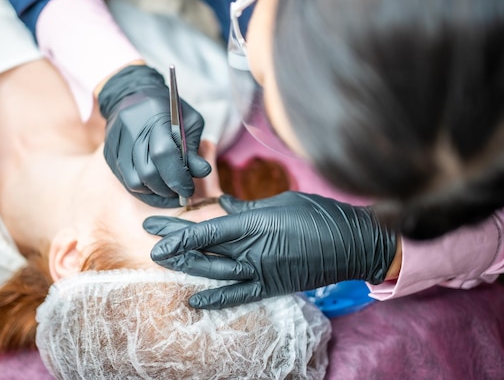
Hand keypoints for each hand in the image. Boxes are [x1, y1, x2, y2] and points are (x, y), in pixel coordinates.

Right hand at [98, 65, 210, 206]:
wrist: (131, 95)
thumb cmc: (167, 109)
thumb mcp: (188, 121)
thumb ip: (193, 147)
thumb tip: (202, 172)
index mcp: (154, 115)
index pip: (163, 153)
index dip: (178, 176)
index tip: (188, 188)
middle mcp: (131, 129)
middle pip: (148, 172)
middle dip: (167, 189)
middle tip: (180, 192)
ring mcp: (116, 142)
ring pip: (135, 181)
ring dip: (155, 192)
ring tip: (168, 190)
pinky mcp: (109, 154)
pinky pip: (125, 180)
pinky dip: (143, 189)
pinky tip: (155, 187)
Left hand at [144, 192, 396, 308]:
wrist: (352, 243)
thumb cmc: (319, 215)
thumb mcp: (281, 202)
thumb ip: (249, 208)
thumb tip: (224, 206)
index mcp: (255, 223)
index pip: (207, 229)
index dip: (179, 232)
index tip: (156, 231)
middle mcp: (253, 249)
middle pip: (204, 250)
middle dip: (175, 247)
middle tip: (150, 243)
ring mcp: (262, 271)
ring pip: (215, 272)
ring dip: (187, 268)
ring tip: (164, 263)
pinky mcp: (272, 286)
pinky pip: (239, 295)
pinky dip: (216, 298)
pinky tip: (195, 300)